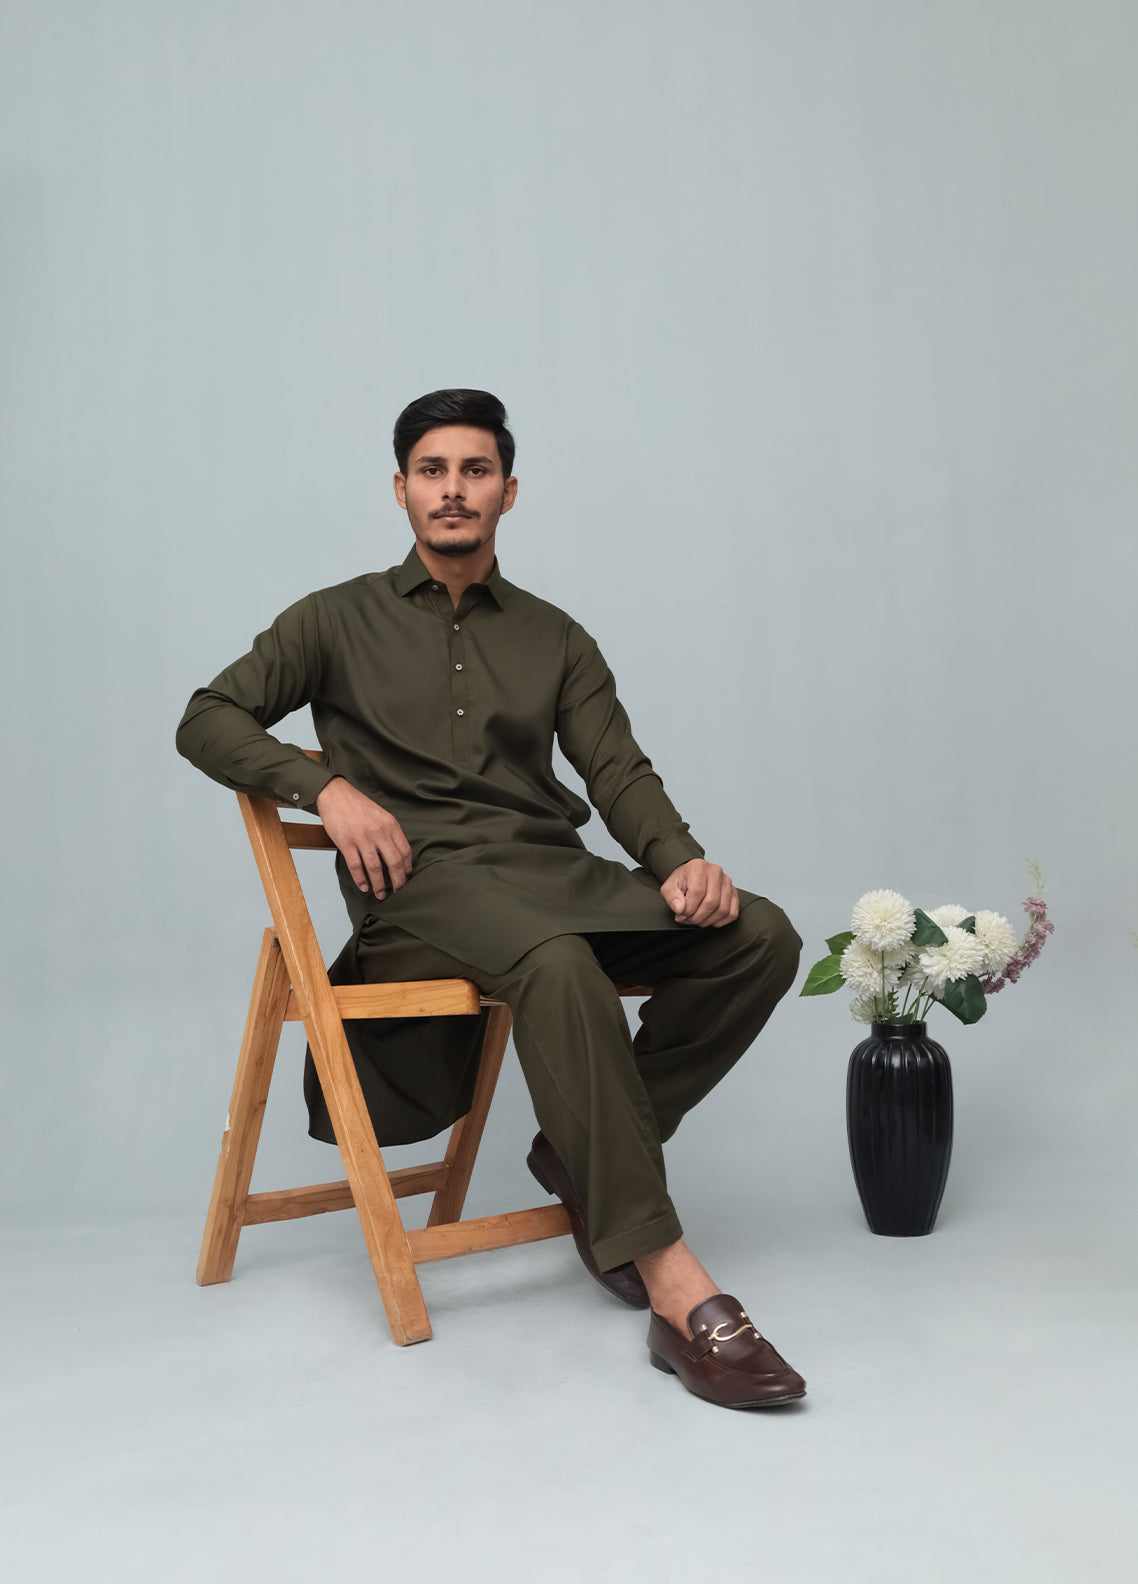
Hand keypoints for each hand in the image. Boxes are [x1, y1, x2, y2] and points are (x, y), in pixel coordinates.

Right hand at [315, 777, 411, 898]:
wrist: (335, 794)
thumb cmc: (358, 805)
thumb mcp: (381, 815)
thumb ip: (389, 832)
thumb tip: (397, 855)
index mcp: (390, 825)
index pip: (405, 851)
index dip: (407, 868)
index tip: (406, 877)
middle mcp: (379, 832)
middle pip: (394, 863)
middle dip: (398, 881)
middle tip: (398, 892)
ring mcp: (362, 838)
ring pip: (375, 868)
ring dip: (379, 885)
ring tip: (380, 894)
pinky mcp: (346, 843)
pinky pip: (356, 867)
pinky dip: (361, 880)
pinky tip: (364, 886)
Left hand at [660, 860, 738, 927]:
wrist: (690, 876)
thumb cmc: (681, 881)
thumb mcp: (669, 887)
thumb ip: (672, 898)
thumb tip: (681, 909)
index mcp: (699, 866)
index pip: (697, 892)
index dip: (688, 909)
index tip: (680, 915)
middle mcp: (716, 871)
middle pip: (711, 902)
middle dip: (697, 917)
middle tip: (687, 920)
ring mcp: (727, 882)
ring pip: (723, 909)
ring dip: (708, 921)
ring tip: (696, 920)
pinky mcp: (733, 892)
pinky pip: (732, 913)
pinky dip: (720, 922)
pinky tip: (708, 920)